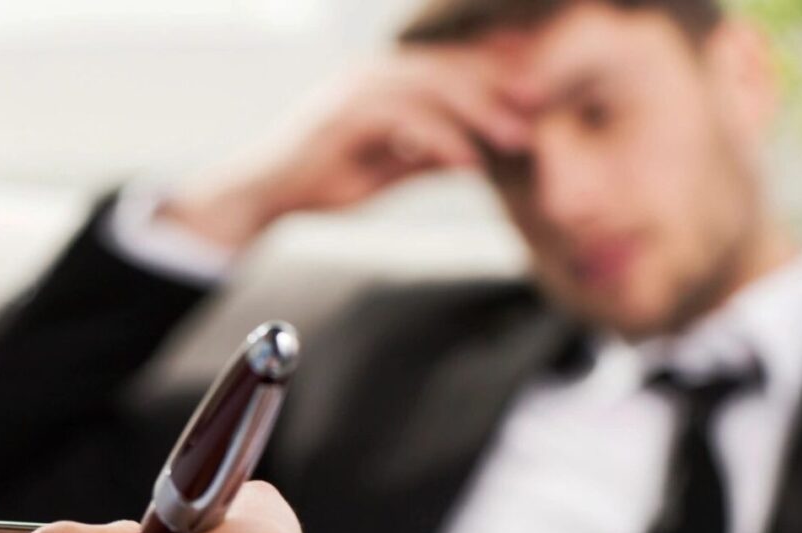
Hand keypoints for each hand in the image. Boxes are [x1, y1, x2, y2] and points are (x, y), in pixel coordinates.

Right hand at [160, 47, 533, 249]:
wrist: (259, 196)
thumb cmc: (315, 184)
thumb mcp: (383, 171)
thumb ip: (423, 157)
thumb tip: (470, 157)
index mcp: (379, 81)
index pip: (445, 67)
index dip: (492, 74)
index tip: (536, 90)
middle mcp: (370, 75)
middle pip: (447, 69)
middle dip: (497, 86)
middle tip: (541, 105)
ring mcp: (355, 90)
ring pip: (433, 88)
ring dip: (479, 112)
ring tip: (515, 138)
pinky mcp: (344, 115)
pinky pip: (407, 119)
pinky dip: (442, 139)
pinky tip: (468, 162)